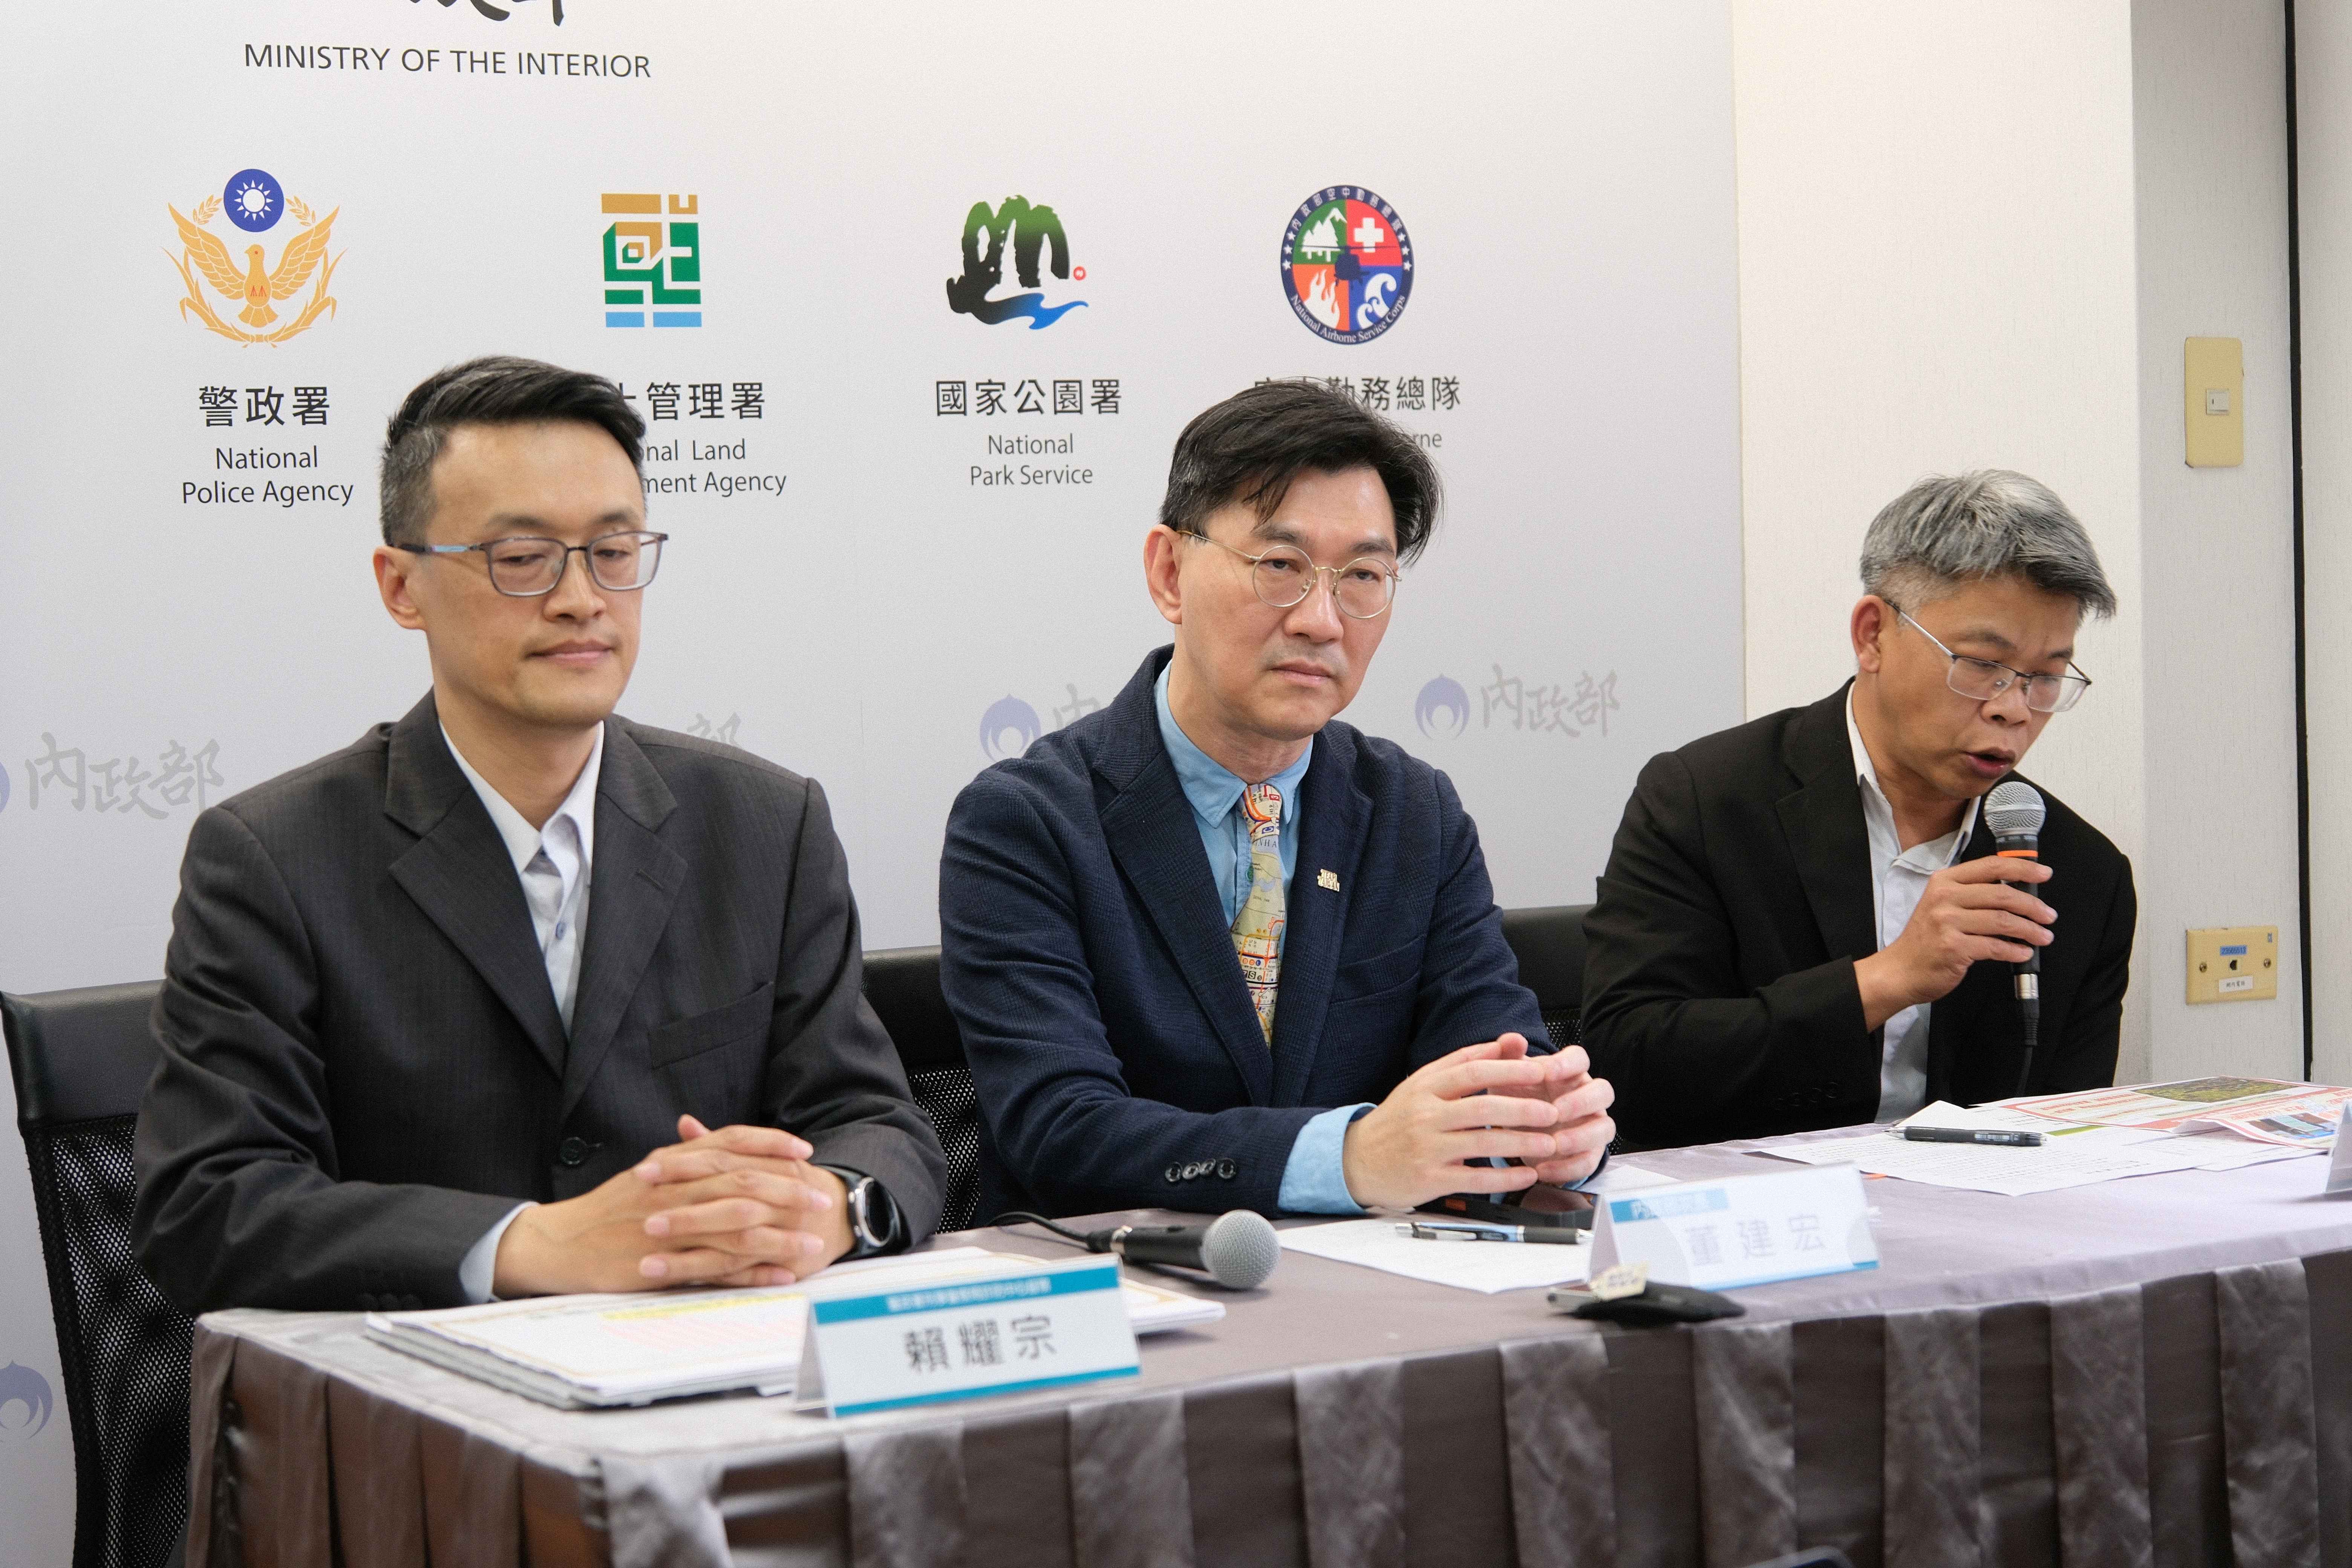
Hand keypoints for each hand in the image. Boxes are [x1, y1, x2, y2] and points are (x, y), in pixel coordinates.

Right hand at [492, 1115, 852, 1296]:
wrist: (561, 1243)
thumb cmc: (608, 1208)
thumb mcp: (645, 1173)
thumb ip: (683, 1156)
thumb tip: (712, 1137)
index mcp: (671, 1164)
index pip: (729, 1143)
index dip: (770, 1144)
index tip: (803, 1149)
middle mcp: (673, 1190)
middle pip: (742, 1184)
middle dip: (786, 1190)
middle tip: (819, 1197)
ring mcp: (669, 1229)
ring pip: (736, 1229)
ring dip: (779, 1235)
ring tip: (812, 1241)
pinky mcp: (663, 1265)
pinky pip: (717, 1269)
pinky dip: (752, 1272)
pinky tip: (780, 1275)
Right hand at [1341, 1035, 1610, 1210]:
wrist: (1357, 1160)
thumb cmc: (1399, 1119)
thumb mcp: (1426, 1083)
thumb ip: (1468, 1061)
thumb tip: (1513, 1041)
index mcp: (1425, 1086)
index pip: (1472, 1071)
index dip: (1509, 1070)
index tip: (1540, 1072)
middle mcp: (1425, 1115)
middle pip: (1482, 1108)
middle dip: (1523, 1109)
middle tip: (1553, 1112)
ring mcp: (1427, 1148)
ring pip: (1483, 1143)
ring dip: (1522, 1144)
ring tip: (1549, 1144)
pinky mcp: (1430, 1178)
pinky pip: (1475, 1178)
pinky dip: (1505, 1178)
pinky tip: (1527, 1174)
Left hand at [1487, 1036, 1615, 1185]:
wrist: (1516, 1132)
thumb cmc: (1518, 1097)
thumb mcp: (1508, 1077)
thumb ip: (1509, 1056)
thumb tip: (1513, 1038)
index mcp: (1568, 1072)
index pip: (1580, 1059)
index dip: (1568, 1064)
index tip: (1547, 1072)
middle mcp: (1586, 1096)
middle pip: (1603, 1091)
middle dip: (1582, 1101)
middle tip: (1557, 1111)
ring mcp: (1591, 1125)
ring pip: (1604, 1128)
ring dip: (1581, 1137)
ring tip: (1554, 1144)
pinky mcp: (1588, 1154)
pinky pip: (1589, 1162)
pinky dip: (1568, 1168)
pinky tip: (1543, 1170)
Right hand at [1853, 854, 2054, 1030]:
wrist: (1901, 969)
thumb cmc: (1926, 938)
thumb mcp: (1942, 905)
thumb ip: (1971, 894)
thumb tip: (2016, 893)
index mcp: (1944, 882)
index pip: (1990, 866)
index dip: (2022, 868)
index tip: (2044, 874)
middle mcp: (1944, 898)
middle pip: (2002, 895)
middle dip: (2033, 906)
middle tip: (2049, 916)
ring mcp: (1947, 923)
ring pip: (2003, 921)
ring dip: (2030, 930)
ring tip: (2043, 937)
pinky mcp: (1954, 948)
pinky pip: (1996, 947)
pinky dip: (2015, 951)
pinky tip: (2024, 953)